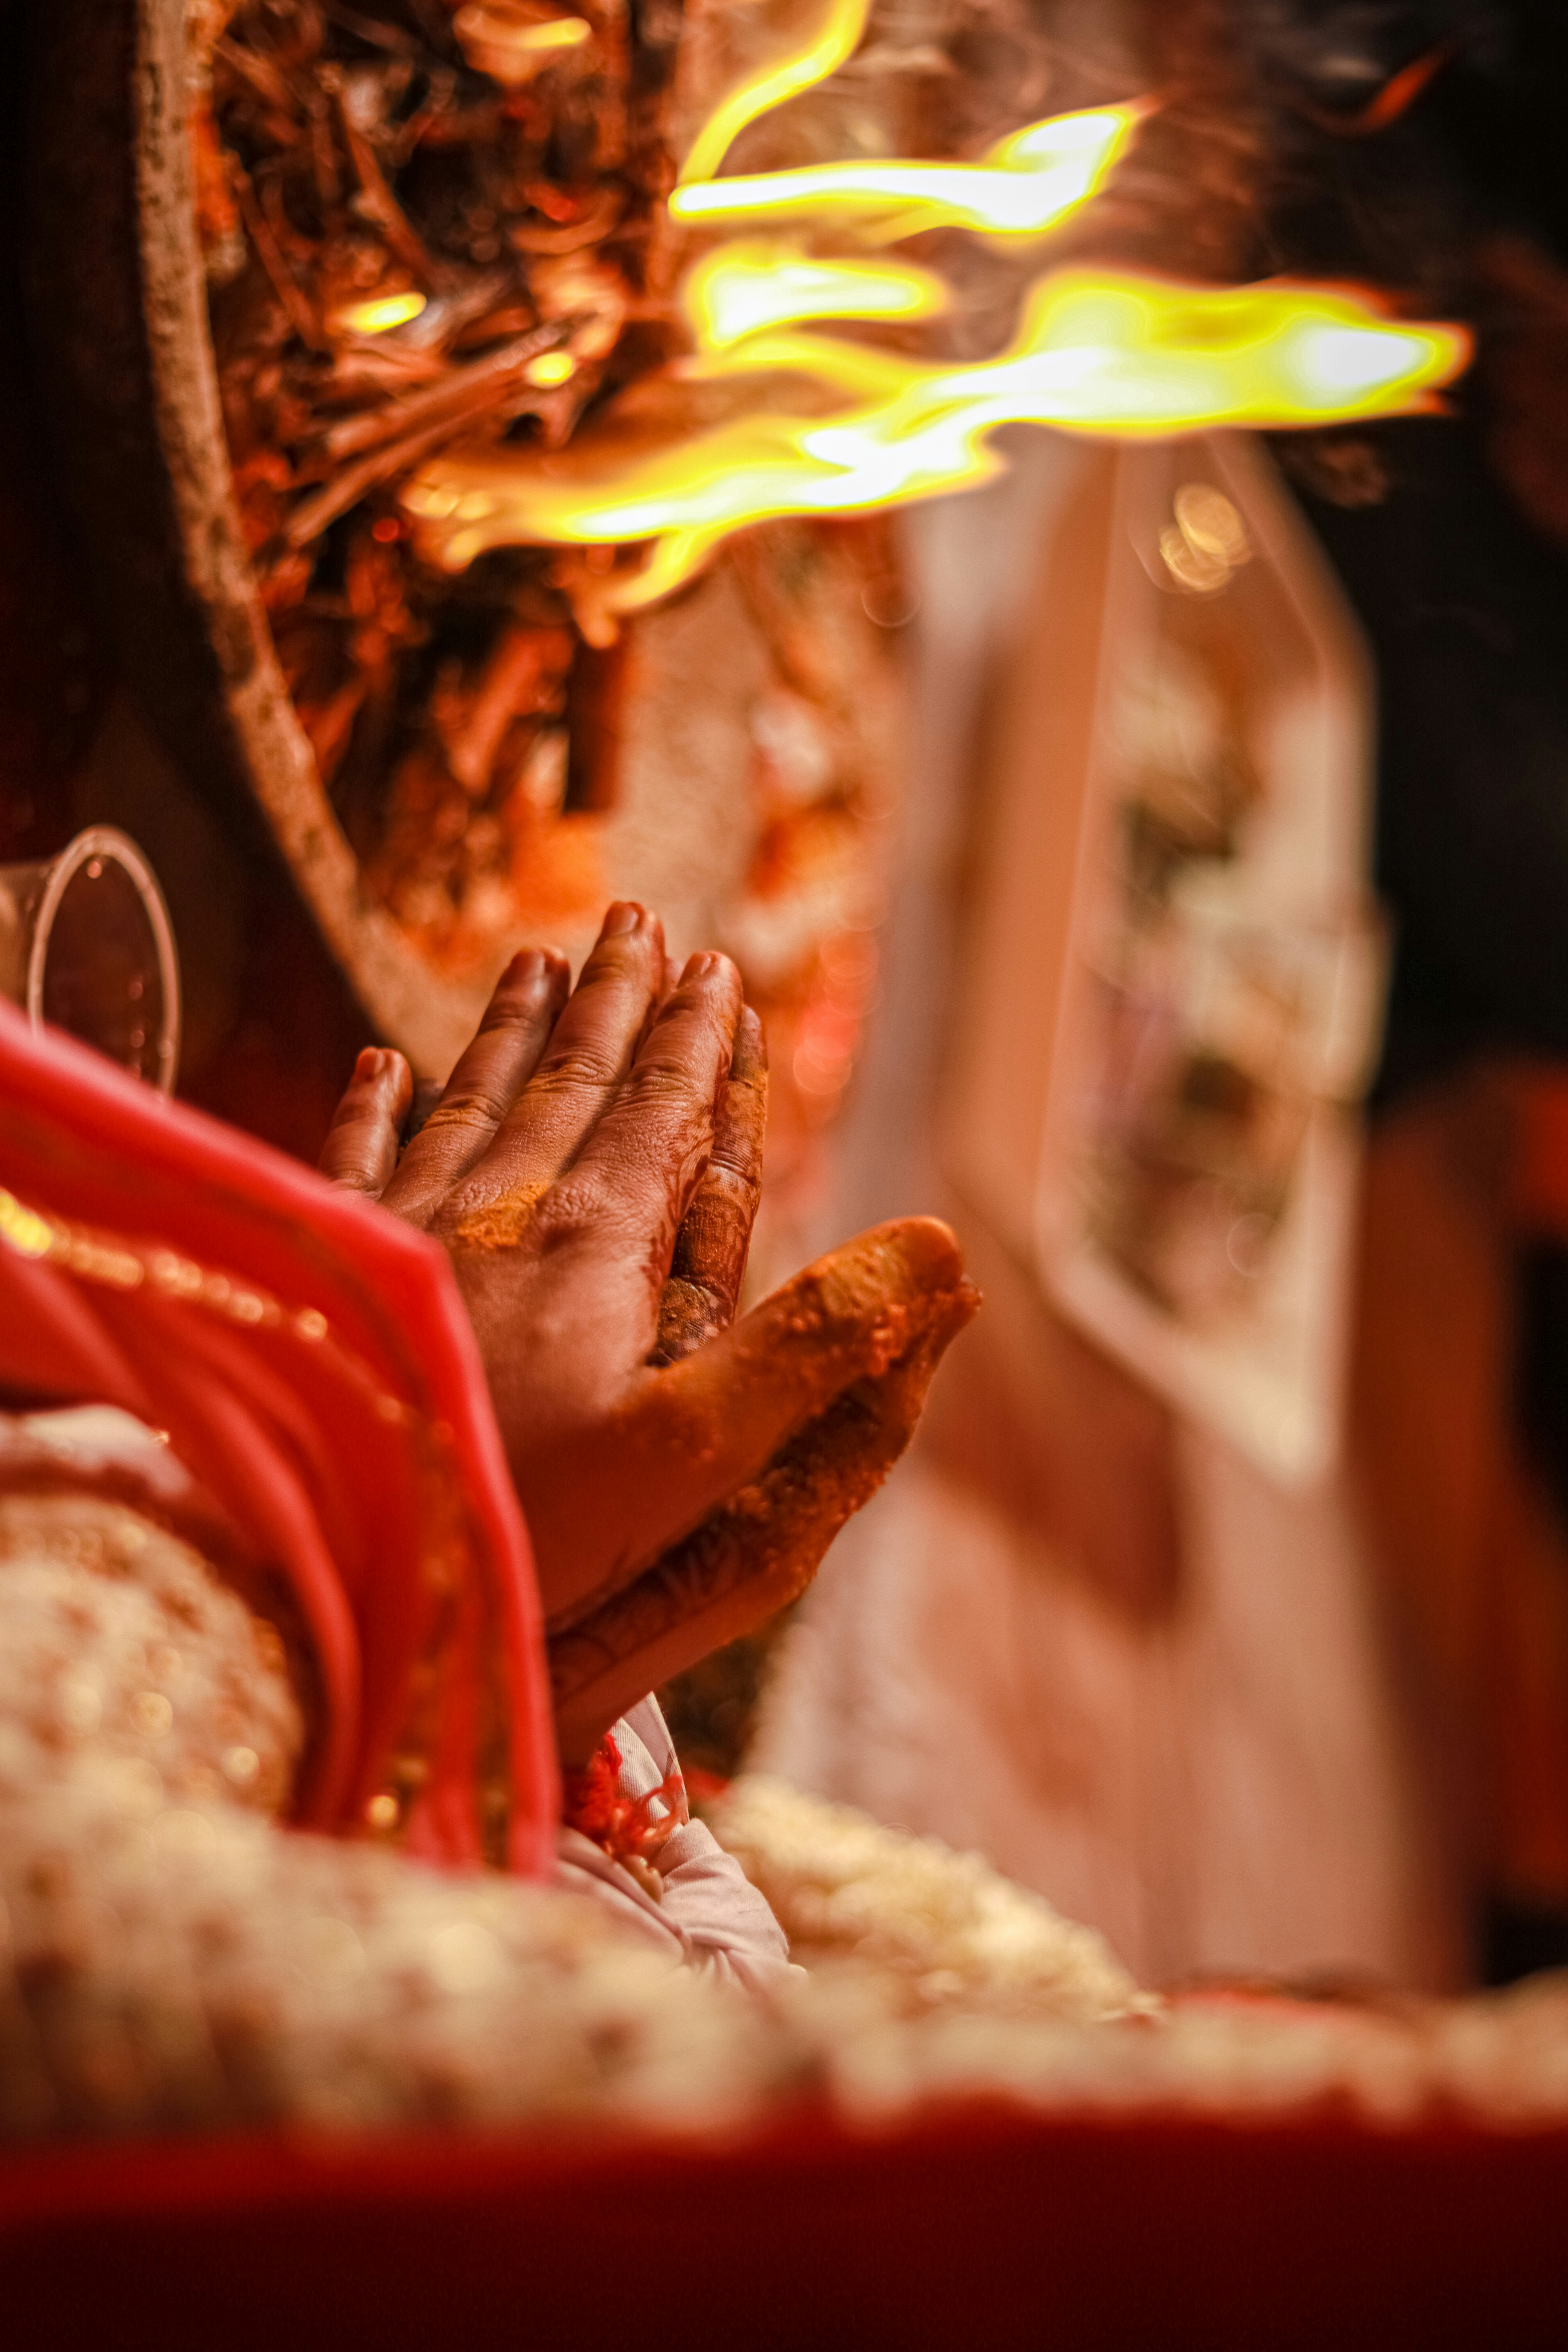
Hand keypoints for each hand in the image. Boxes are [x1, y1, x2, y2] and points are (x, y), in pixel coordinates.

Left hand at [320, 904, 975, 1749]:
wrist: (314, 1565)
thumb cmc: (522, 1529)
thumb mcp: (693, 1461)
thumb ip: (811, 1348)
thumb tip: (940, 1249)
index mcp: (590, 1249)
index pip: (657, 1113)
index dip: (692, 1039)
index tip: (712, 964)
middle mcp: (491, 1216)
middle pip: (563, 1083)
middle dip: (607, 1001)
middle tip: (632, 920)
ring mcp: (396, 1239)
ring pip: (465, 1103)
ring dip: (508, 1031)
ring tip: (533, 962)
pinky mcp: (319, 1276)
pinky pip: (347, 1160)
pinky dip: (368, 1108)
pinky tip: (376, 1065)